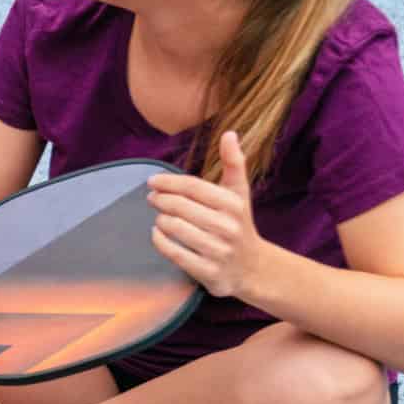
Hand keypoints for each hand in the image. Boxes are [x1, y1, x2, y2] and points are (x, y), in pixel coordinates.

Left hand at [147, 132, 271, 300]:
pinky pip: (174, 253)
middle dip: (161, 200)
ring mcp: (216, 249)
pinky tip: (157, 233)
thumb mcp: (240, 193)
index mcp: (233, 204)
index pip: (194, 187)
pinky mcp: (207, 270)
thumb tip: (229, 133)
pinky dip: (160, 241)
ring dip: (160, 219)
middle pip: (181, 207)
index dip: (169, 182)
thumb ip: (234, 163)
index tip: (152, 181)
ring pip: (175, 229)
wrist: (251, 267)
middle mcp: (226, 226)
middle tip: (151, 197)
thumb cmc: (239, 223)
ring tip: (159, 215)